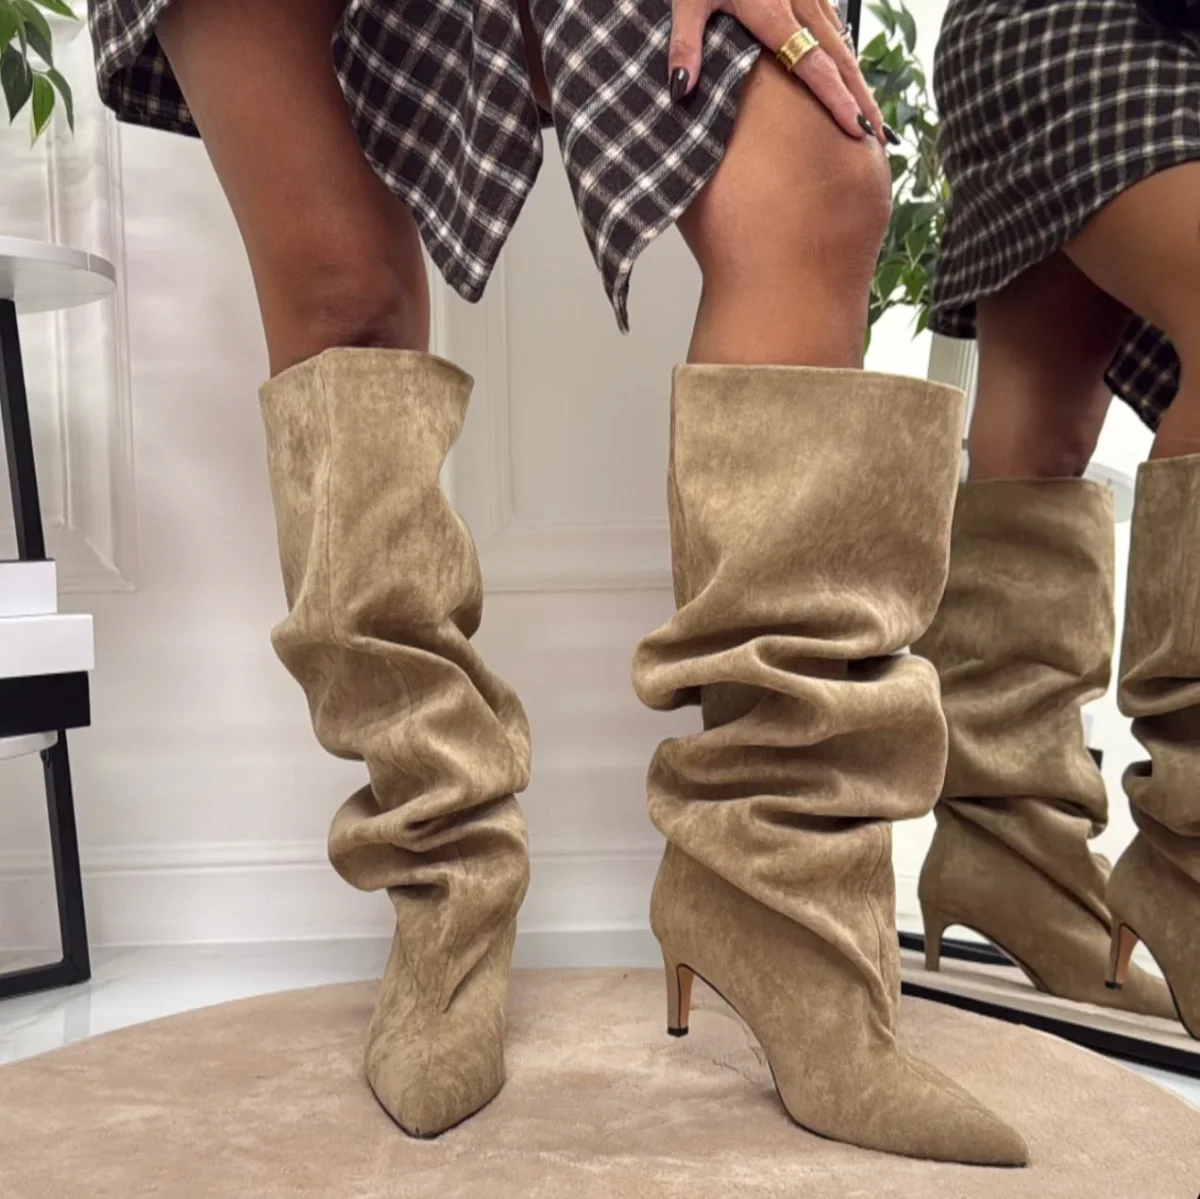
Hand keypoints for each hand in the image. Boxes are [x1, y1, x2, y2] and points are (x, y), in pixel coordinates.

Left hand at [668, 0, 887, 144]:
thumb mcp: (688, 0)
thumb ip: (685, 42)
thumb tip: (681, 88)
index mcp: (773, 11)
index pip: (814, 66)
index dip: (837, 100)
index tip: (857, 129)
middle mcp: (801, 3)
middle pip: (840, 60)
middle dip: (861, 99)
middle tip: (880, 137)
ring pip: (842, 42)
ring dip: (859, 80)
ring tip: (872, 115)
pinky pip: (833, 25)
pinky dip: (846, 55)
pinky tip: (850, 74)